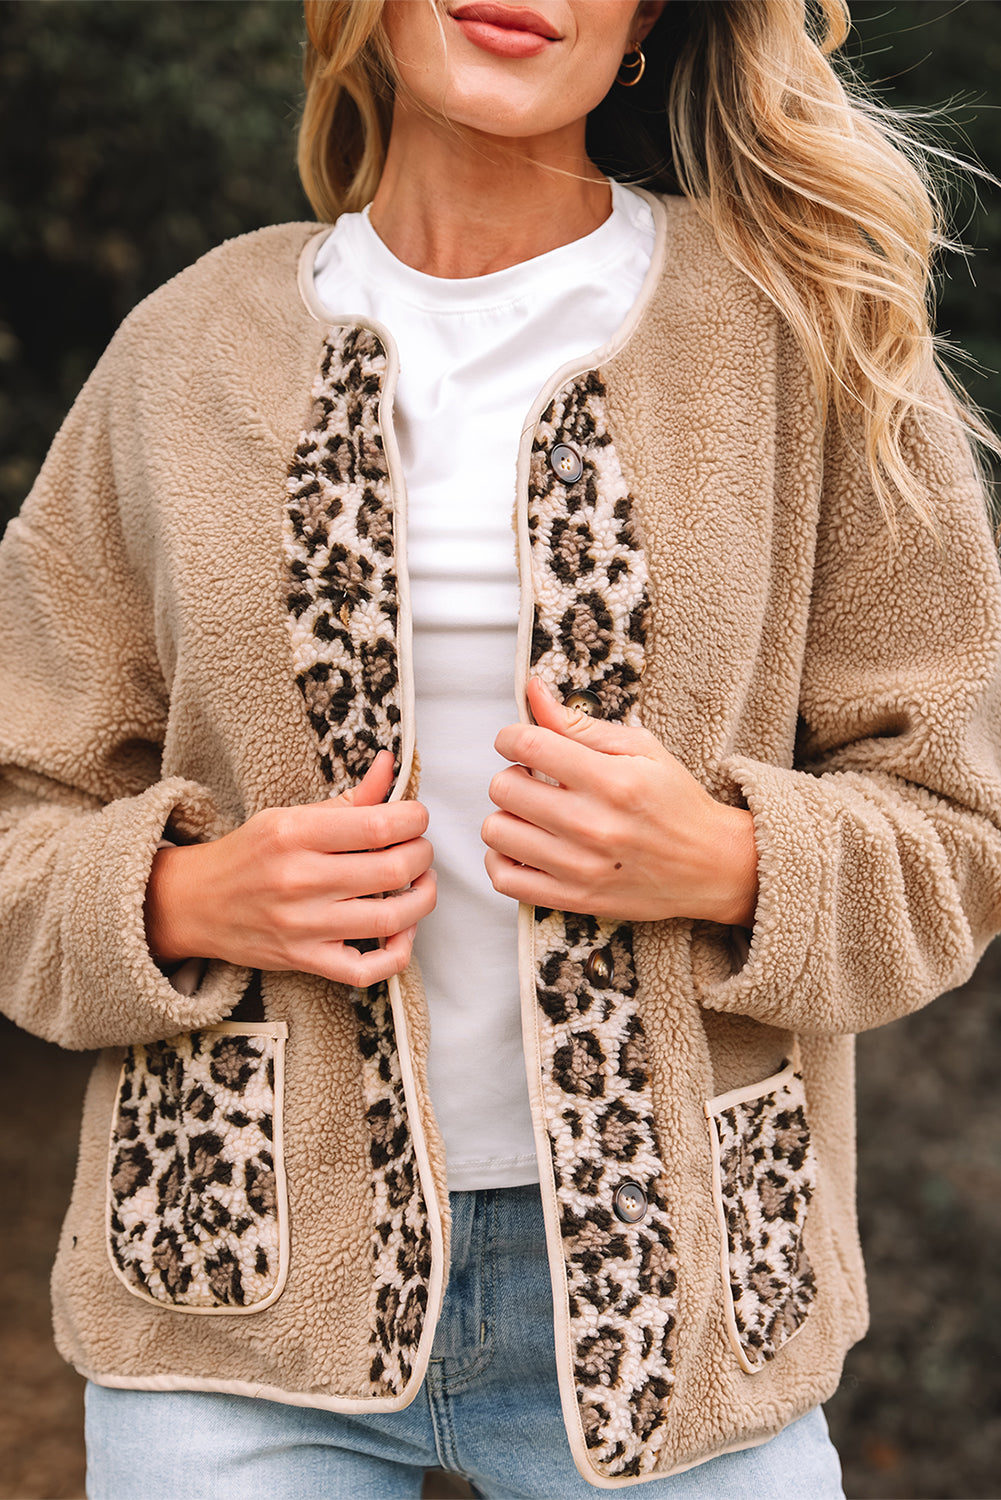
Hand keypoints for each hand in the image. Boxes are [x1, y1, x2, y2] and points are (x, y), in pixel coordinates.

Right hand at [145, 751, 435, 987]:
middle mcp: (299, 880)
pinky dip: (398, 953)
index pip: (378, 825)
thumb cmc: (249, 854)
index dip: (414, 819)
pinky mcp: (305, 960)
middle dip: (422, 855)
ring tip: (420, 883)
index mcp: (295, 833)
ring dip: (422, 899)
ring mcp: (303, 925)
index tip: (416, 818)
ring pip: (391, 919)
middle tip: (419, 848)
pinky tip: (401, 930)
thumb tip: (393, 764)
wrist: (194, 903)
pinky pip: (367, 970)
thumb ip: (350, 798)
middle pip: (393, 869)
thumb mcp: (290, 815)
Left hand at [482, 679, 757, 926]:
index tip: (518, 742)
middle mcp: (593, 825)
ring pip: (496, 832)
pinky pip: (504, 879)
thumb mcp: (640, 749)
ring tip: (532, 814)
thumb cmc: (674, 801)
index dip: (510, 737)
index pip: (527, 745)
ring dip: (507, 817)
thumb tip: (532, 690)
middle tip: (534, 780)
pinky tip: (524, 846)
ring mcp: (581, 868)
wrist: (711, 866)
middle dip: (512, 775)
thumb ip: (579, 722)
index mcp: (612, 780)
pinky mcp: (574, 899)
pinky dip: (502, 859)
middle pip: (504, 788)